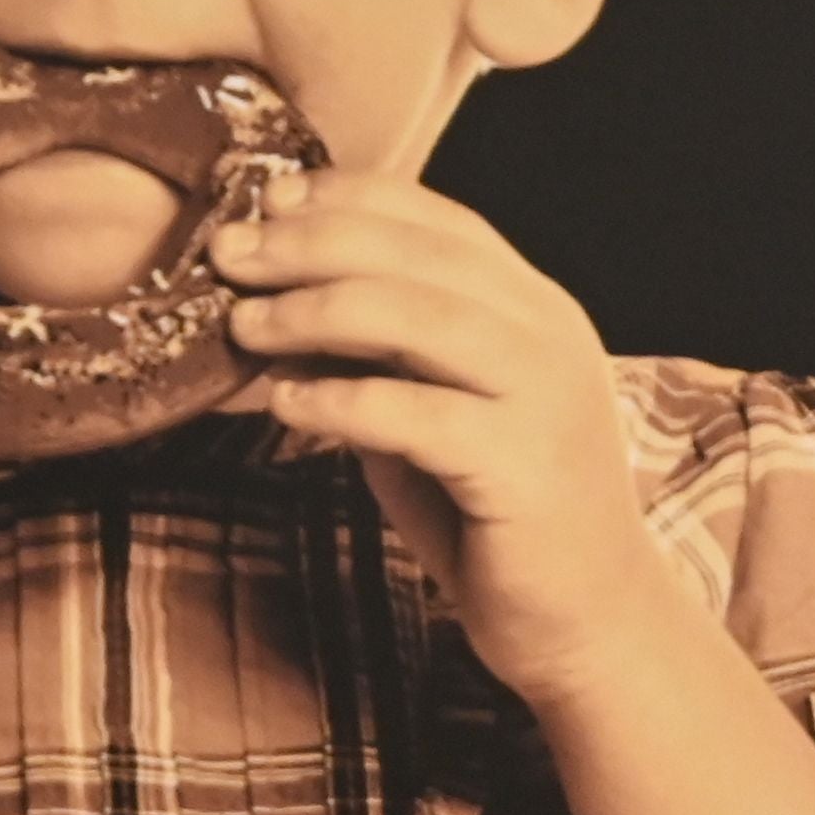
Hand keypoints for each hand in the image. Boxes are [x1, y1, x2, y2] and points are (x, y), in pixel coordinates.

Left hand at [212, 171, 666, 707]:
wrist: (585, 617)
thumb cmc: (490, 509)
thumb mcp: (424, 409)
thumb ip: (371, 354)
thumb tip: (263, 304)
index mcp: (531, 305)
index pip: (437, 220)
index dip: (347, 198)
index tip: (266, 197)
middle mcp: (549, 333)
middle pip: (418, 256)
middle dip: (311, 244)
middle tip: (229, 253)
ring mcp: (546, 395)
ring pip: (420, 318)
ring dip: (315, 312)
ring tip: (244, 325)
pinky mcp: (526, 465)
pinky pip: (417, 415)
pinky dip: (340, 401)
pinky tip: (285, 404)